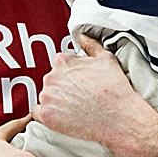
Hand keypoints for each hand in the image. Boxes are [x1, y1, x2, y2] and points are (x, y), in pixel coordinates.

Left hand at [33, 34, 157, 156]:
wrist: (119, 118)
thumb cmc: (114, 89)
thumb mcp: (107, 59)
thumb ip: (91, 45)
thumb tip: (83, 38)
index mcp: (62, 61)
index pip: (60, 65)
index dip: (72, 75)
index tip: (80, 82)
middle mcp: (51, 77)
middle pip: (52, 81)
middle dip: (63, 88)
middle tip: (80, 96)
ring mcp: (47, 97)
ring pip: (46, 97)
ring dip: (56, 101)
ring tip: (76, 108)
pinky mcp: (47, 116)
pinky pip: (38, 114)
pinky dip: (48, 115)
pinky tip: (63, 117)